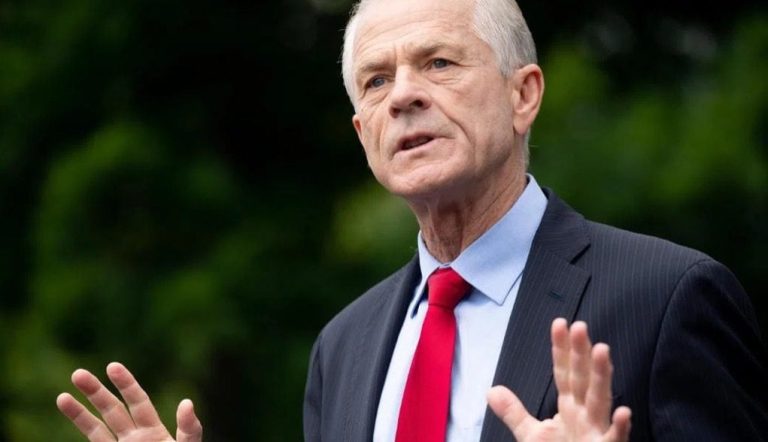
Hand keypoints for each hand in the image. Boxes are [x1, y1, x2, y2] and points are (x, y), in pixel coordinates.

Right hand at [56, 362, 202, 441]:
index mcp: (153, 432)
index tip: (112, 366)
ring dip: (79, 414)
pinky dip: (80, 433)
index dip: (126, 384)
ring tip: (62, 396)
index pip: (137, 401)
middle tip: (78, 373)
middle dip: (95, 392)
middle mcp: (133, 439)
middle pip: (112, 410)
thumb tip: (187, 402)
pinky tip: (69, 419)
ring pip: (96, 430)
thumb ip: (189, 429)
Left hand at [487, 319, 630, 441]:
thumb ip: (515, 412)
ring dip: (602, 377)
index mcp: (570, 407)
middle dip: (581, 353)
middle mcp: (585, 415)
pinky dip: (619, 427)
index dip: (561, 349)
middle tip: (580, 325)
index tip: (559, 323)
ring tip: (603, 349)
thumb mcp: (532, 435)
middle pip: (582, 379)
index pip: (564, 373)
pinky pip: (614, 440)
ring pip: (600, 401)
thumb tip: (491, 390)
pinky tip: (624, 411)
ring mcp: (597, 432)